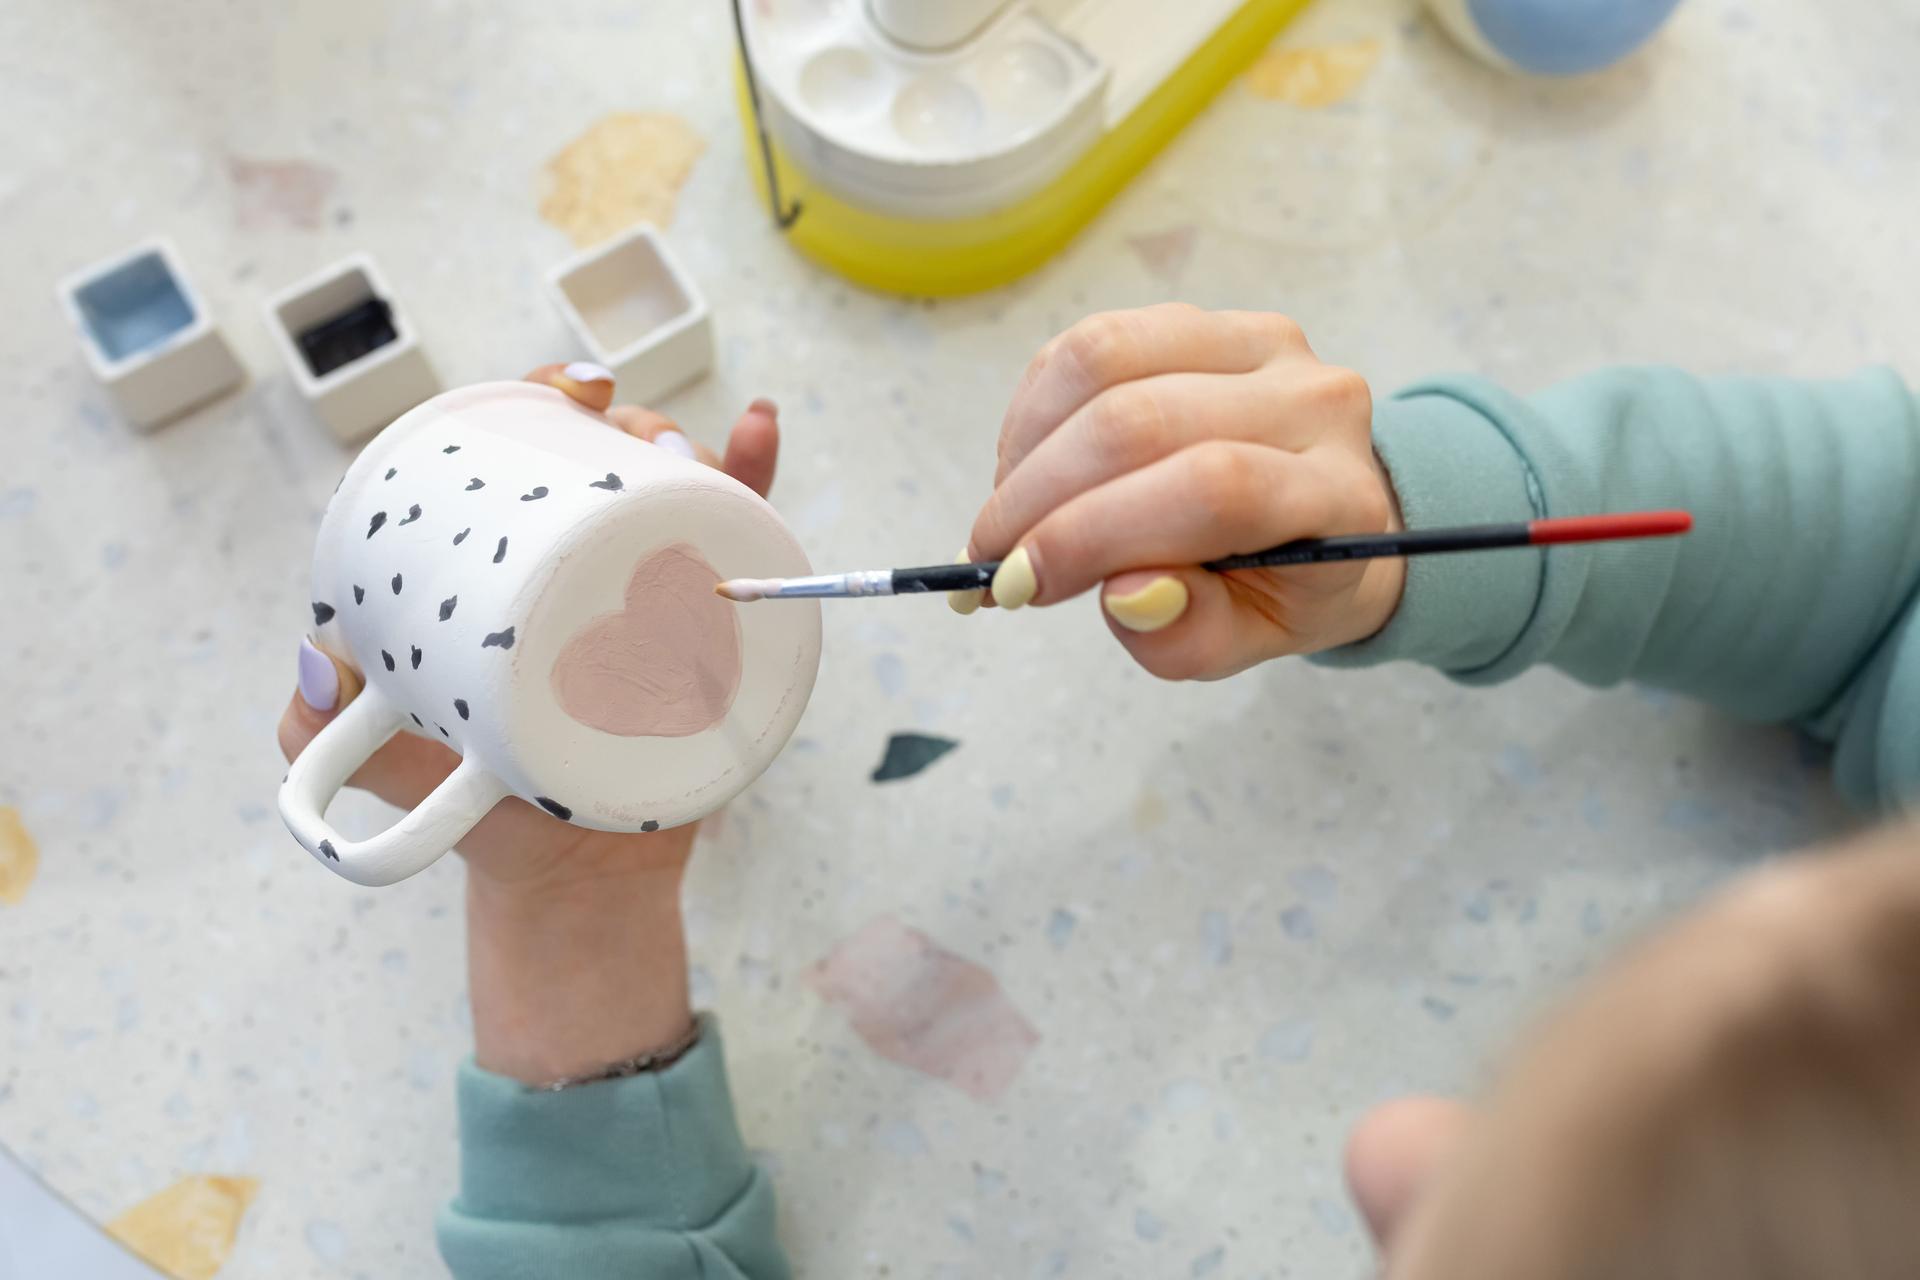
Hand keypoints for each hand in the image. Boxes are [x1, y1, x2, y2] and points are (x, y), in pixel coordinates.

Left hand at [279, 365, 779, 1080]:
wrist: (572, 882)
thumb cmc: (475, 812)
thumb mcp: (384, 766)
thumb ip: (316, 730)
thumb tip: (312, 658)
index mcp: (504, 569)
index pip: (520, 456)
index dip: (537, 403)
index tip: (558, 394)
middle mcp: (579, 566)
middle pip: (608, 456)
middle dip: (620, 414)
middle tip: (623, 426)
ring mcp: (650, 591)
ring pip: (676, 486)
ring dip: (683, 437)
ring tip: (681, 450)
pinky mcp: (713, 626)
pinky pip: (743, 538)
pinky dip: (755, 471)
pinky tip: (757, 422)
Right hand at [961, 305, 1403, 680]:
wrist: (1320, 516)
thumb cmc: (1277, 588)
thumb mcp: (1241, 643)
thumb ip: (1189, 634)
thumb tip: (1127, 594)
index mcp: (1339, 495)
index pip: (1212, 490)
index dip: (1096, 533)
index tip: (1018, 585)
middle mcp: (1314, 402)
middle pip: (1144, 421)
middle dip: (1040, 497)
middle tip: (991, 558)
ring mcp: (1262, 345)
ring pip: (1106, 362)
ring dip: (1028, 445)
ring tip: (1007, 511)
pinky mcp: (1208, 319)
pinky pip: (1093, 342)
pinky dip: (1035, 408)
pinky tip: (1026, 465)